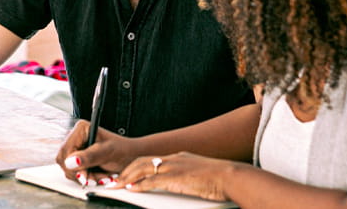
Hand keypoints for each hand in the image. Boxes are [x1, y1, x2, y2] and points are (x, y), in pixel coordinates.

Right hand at [55, 120, 137, 185]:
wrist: (132, 156)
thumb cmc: (123, 150)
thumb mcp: (107, 153)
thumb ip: (89, 156)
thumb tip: (70, 162)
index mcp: (81, 129)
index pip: (65, 150)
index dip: (72, 165)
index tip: (84, 175)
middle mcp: (76, 137)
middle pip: (64, 161)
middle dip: (79, 173)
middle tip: (95, 178)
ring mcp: (77, 148)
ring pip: (68, 169)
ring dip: (85, 177)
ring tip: (101, 176)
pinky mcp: (79, 159)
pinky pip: (75, 172)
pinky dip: (86, 178)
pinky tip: (98, 176)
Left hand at [116, 152, 233, 201]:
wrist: (231, 176)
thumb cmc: (220, 179)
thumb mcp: (198, 174)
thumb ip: (185, 177)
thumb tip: (179, 183)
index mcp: (179, 157)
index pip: (151, 159)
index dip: (136, 167)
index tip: (127, 175)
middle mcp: (174, 159)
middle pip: (142, 161)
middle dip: (127, 171)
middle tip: (115, 180)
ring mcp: (174, 167)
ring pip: (143, 169)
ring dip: (128, 177)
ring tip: (117, 185)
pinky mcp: (176, 178)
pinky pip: (152, 180)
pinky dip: (140, 184)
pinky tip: (132, 189)